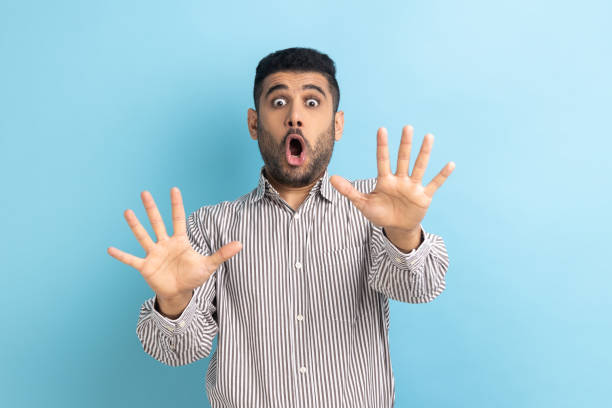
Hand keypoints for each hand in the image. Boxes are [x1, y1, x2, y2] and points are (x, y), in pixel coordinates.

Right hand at [107, 187, 241, 301]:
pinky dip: (121, 256)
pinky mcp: (146, 266)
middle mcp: (165, 244)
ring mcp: (154, 254)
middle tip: (145, 193)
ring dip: (135, 225)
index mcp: (180, 241)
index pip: (178, 219)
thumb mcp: (209, 265)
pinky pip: (131, 260)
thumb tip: (240, 244)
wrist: (180, 292)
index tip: (174, 189)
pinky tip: (110, 249)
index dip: (176, 205)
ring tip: (127, 212)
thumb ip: (222, 253)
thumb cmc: (193, 276)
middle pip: (158, 222)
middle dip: (152, 208)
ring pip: (143, 236)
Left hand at [330, 125, 454, 233]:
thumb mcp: (363, 203)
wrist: (396, 227)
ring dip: (424, 153)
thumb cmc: (380, 213)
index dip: (382, 146)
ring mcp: (413, 187)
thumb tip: (331, 178)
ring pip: (419, 167)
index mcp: (385, 180)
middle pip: (403, 159)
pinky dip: (442, 175)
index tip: (381, 129)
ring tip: (429, 137)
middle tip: (407, 127)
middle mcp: (400, 180)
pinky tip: (450, 164)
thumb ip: (349, 190)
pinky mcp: (423, 196)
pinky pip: (434, 184)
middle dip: (405, 144)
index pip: (383, 160)